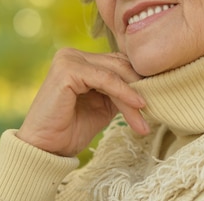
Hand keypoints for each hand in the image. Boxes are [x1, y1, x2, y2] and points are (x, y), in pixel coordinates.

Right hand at [16, 48, 148, 156]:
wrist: (45, 149)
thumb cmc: (70, 130)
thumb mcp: (103, 106)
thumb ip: (119, 92)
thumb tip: (150, 87)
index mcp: (79, 60)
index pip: (117, 62)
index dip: (138, 79)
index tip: (159, 98)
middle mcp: (72, 54)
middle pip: (118, 65)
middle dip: (139, 88)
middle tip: (156, 109)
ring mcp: (68, 59)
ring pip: (114, 73)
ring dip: (134, 95)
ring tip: (146, 117)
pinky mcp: (67, 69)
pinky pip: (105, 79)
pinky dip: (124, 93)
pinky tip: (137, 106)